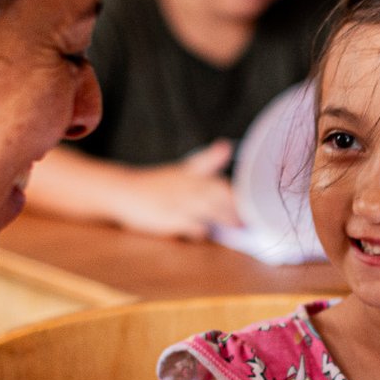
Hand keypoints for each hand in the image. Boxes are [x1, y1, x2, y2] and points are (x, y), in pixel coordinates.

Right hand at [106, 141, 240, 237]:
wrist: (123, 191)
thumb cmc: (157, 184)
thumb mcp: (183, 169)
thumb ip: (208, 161)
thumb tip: (227, 146)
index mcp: (193, 174)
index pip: (221, 180)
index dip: (238, 192)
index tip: (256, 200)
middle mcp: (188, 186)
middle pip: (218, 195)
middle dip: (237, 207)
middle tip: (253, 217)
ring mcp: (178, 202)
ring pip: (208, 210)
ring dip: (225, 218)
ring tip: (240, 226)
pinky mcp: (167, 218)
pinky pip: (188, 225)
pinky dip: (200, 230)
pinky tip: (207, 233)